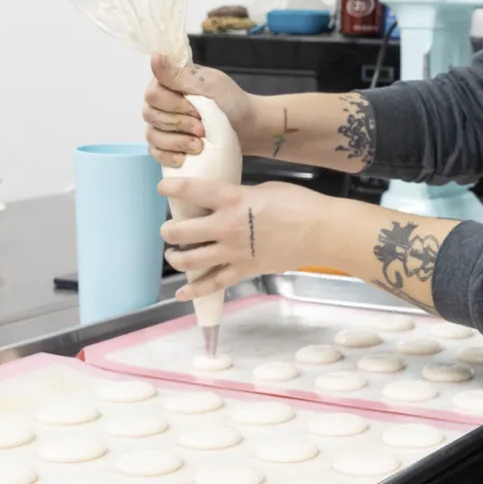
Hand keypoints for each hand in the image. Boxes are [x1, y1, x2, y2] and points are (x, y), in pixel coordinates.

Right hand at [143, 55, 256, 167]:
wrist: (247, 127)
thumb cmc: (231, 101)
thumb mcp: (210, 84)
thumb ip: (179, 74)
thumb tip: (155, 56)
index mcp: (168, 83)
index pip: (152, 94)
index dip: (174, 105)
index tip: (198, 110)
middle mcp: (161, 103)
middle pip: (150, 115)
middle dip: (179, 124)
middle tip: (203, 129)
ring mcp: (162, 125)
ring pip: (152, 136)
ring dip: (177, 142)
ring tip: (199, 145)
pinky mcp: (168, 145)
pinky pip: (155, 153)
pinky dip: (168, 156)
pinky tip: (183, 158)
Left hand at [159, 178, 322, 299]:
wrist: (320, 232)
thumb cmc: (299, 203)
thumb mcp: (265, 189)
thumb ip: (242, 196)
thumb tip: (231, 203)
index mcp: (233, 200)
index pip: (193, 191)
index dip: (172, 189)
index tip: (162, 189)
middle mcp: (227, 227)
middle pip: (182, 232)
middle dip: (169, 231)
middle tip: (169, 229)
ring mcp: (233, 252)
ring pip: (191, 260)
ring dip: (176, 258)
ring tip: (175, 255)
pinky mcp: (244, 270)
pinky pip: (214, 284)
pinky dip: (195, 291)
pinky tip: (181, 294)